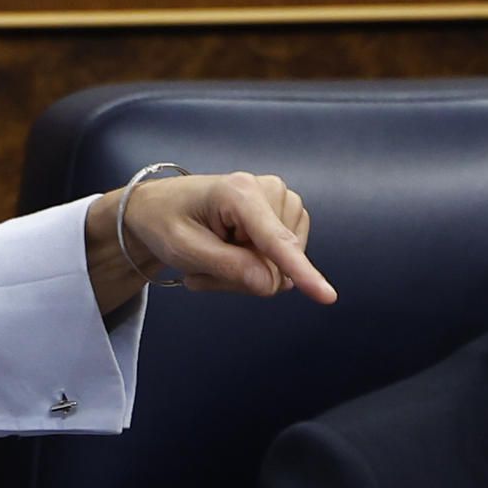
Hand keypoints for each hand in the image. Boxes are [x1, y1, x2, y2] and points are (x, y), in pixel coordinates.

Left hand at [86, 172, 336, 312]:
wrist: (159, 208)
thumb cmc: (165, 222)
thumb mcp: (183, 248)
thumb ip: (228, 266)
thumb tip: (274, 284)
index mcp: (240, 192)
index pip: (275, 240)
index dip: (300, 270)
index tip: (327, 296)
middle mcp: (270, 191)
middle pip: (276, 264)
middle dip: (240, 277)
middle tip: (201, 268)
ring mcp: (283, 203)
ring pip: (281, 268)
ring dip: (244, 275)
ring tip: (211, 259)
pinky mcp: (286, 217)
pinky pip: (282, 264)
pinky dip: (252, 269)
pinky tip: (227, 255)